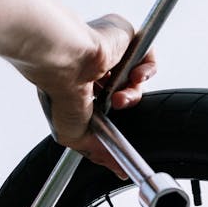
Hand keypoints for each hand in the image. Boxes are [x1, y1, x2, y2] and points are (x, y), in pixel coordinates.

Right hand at [30, 13, 156, 176]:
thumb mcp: (76, 136)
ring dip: (134, 91)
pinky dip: (147, 69)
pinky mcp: (124, 34)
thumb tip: (119, 172)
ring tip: (119, 95)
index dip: (115, 117)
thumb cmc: (59, 92)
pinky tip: (135, 75)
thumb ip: (99, 153)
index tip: (118, 129)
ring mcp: (108, 50)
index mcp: (78, 85)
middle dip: (124, 104)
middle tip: (116, 107)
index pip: (105, 103)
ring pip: (135, 75)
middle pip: (123, 90)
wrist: (66, 62)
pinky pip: (147, 53)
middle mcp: (93, 67)